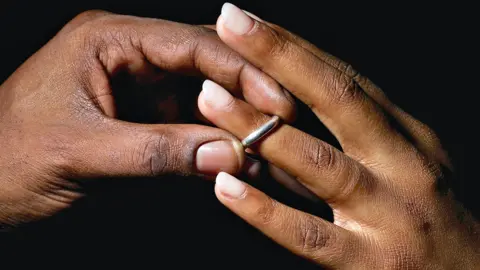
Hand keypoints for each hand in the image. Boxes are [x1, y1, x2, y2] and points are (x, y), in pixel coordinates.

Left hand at [0, 10, 295, 228]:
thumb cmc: (9, 160)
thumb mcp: (82, 153)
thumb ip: (157, 151)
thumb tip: (229, 154)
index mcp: (108, 40)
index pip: (191, 44)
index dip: (241, 71)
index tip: (278, 101)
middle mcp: (128, 57)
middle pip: (204, 66)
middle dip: (245, 94)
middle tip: (283, 123)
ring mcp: (138, 89)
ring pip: (202, 98)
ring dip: (233, 122)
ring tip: (269, 145)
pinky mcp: (142, 120)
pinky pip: (189, 125)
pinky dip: (214, 142)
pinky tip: (238, 157)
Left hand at [198, 3, 478, 268]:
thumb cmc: (430, 217)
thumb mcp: (409, 162)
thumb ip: (364, 131)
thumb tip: (305, 93)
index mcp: (405, 136)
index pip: (345, 78)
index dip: (293, 46)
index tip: (247, 20)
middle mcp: (402, 165)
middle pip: (338, 99)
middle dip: (281, 57)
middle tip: (232, 24)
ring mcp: (388, 215)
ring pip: (319, 163)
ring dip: (261, 128)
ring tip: (210, 100)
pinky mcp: (370, 264)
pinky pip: (308, 234)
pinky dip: (264, 210)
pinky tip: (225, 186)